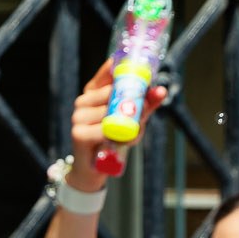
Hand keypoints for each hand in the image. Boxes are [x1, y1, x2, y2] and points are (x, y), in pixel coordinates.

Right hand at [69, 59, 167, 186]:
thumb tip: (160, 90)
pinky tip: (118, 143)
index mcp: (93, 92)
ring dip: (128, 126)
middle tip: (144, 112)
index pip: (107, 71)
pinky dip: (119, 138)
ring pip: (112, 113)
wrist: (93, 169)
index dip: (123, 68)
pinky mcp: (78, 134)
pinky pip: (106, 131)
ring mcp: (78, 117)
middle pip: (113, 92)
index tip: (140, 68)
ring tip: (129, 135)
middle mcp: (82, 101)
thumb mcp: (132, 119)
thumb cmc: (113, 139)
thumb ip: (145, 104)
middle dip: (134, 102)